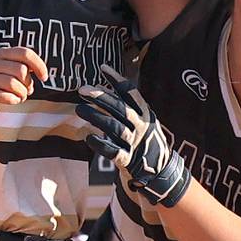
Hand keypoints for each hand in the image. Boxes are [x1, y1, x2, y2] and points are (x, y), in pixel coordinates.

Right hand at [0, 46, 47, 116]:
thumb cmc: (0, 82)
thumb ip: (28, 69)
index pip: (25, 53)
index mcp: (3, 54)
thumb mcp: (13, 71)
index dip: (39, 65)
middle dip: (28, 83)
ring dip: (22, 94)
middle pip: (20, 70)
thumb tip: (41, 74)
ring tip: (21, 97)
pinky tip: (14, 100)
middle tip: (27, 91)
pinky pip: (1, 95)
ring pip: (12, 83)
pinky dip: (12, 99)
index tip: (44, 78)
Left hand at [76, 65, 190, 207]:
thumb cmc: (146, 141)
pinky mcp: (128, 160)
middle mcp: (141, 126)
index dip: (117, 79)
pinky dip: (101, 144)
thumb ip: (125, 108)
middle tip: (82, 89)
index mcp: (145, 114)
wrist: (160, 172)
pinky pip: (113, 151)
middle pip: (120, 108)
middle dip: (101, 97)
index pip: (131, 92)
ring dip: (96, 117)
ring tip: (79, 109)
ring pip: (115, 127)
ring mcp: (135, 143)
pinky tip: (89, 137)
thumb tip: (100, 90)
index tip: (103, 68)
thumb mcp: (143, 121)